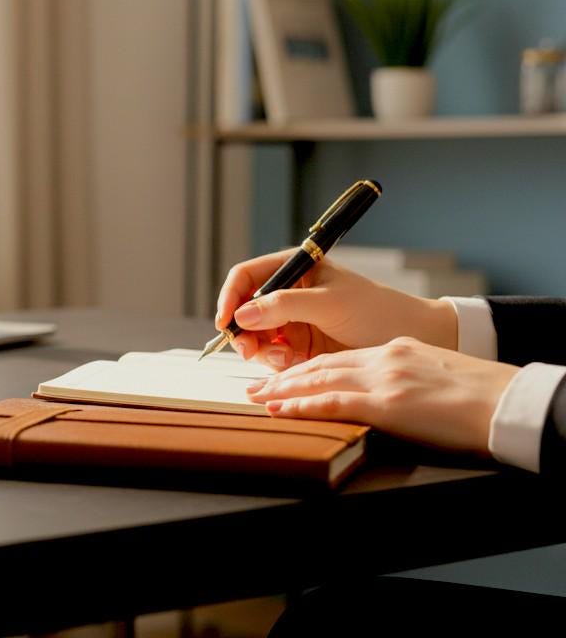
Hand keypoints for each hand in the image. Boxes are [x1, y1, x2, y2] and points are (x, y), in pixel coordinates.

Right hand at [215, 249, 458, 369]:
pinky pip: (271, 356)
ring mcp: (292, 322)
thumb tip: (242, 315)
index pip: (247, 277)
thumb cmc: (377, 310)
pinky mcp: (299, 348)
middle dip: (243, 329)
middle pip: (244, 309)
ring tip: (280, 357)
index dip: (231, 296)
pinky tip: (290, 363)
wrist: (409, 340)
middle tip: (248, 347)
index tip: (226, 319)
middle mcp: (288, 294)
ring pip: (255, 336)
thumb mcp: (328, 302)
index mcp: (294, 269)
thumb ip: (283, 306)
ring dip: (260, 349)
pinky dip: (274, 363)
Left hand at [246, 337, 517, 454]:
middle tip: (255, 388)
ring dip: (283, 390)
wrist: (504, 400)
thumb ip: (402, 375)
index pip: (338, 357)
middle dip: (285, 377)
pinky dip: (303, 406)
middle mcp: (383, 358)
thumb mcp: (432, 372)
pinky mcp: (387, 403)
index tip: (284, 375)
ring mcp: (383, 380)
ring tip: (257, 398)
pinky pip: (334, 403)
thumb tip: (386, 392)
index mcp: (394, 349)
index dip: (306, 367)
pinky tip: (281, 410)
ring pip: (320, 380)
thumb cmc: (477, 394)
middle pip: (321, 365)